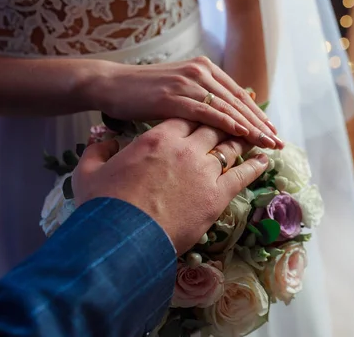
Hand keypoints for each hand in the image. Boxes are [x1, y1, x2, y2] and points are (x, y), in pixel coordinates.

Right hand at [72, 119, 269, 253]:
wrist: (122, 238)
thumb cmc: (103, 206)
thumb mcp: (89, 172)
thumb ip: (99, 150)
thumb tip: (104, 141)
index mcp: (158, 137)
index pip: (186, 116)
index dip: (198, 115)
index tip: (206, 113)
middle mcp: (185, 148)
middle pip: (213, 127)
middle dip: (224, 123)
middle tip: (236, 122)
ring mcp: (204, 170)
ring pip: (230, 146)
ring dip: (242, 140)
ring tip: (253, 136)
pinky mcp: (217, 195)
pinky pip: (243, 174)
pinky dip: (255, 164)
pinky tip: (264, 157)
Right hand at [92, 57, 281, 148]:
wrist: (110, 85)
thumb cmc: (143, 93)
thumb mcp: (178, 90)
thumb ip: (201, 97)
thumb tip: (225, 114)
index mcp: (204, 68)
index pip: (238, 94)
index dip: (257, 115)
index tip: (272, 132)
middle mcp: (200, 72)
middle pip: (239, 102)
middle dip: (260, 124)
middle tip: (277, 142)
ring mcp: (187, 83)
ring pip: (227, 107)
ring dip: (250, 127)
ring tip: (266, 143)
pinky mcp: (173, 97)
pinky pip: (206, 112)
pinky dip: (226, 123)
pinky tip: (241, 135)